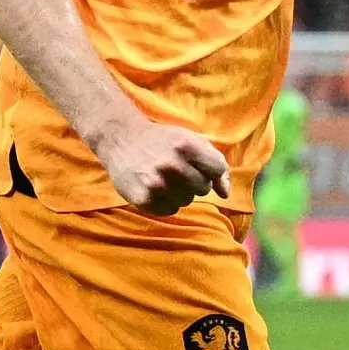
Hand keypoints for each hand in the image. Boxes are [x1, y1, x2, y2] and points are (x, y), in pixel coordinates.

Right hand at [95, 117, 230, 215]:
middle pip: (203, 188)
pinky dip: (166, 202)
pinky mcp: (143, 199)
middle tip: (179, 169)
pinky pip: (170, 210)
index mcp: (186, 145)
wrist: (122, 140)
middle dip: (196, 181)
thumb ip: (215, 162)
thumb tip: (226, 194)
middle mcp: (172, 164)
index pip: (218, 169)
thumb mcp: (191, 140)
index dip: (211, 169)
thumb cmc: (163, 140)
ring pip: (187, 201)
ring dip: (180, 192)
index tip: (200, 164)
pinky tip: (156, 187)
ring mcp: (156, 183)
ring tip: (166, 177)